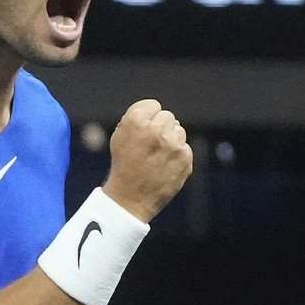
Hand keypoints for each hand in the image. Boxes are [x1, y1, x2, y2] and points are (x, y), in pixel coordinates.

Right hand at [103, 99, 192, 222]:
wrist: (130, 198)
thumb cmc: (124, 165)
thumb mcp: (119, 136)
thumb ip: (137, 118)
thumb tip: (156, 111)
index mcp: (136, 121)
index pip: (153, 105)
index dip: (147, 118)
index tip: (142, 130)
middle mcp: (156, 130)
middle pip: (168, 117)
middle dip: (160, 128)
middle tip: (150, 146)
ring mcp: (173, 145)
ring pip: (179, 131)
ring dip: (170, 141)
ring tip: (157, 157)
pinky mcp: (185, 159)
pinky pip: (185, 148)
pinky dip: (177, 156)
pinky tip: (165, 166)